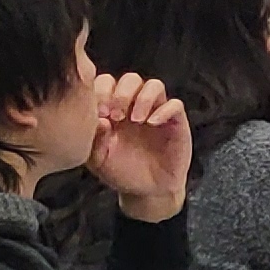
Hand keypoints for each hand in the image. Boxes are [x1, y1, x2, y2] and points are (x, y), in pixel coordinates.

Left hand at [86, 72, 190, 221]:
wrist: (146, 191)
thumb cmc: (121, 172)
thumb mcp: (98, 160)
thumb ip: (94, 140)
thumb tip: (100, 120)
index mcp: (113, 109)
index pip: (107, 83)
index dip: (101, 91)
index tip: (98, 112)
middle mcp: (135, 106)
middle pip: (131, 79)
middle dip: (121, 93)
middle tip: (115, 115)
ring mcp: (157, 112)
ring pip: (154, 85)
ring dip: (143, 98)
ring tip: (135, 120)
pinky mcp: (176, 123)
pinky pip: (175, 105)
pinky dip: (164, 110)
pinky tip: (152, 124)